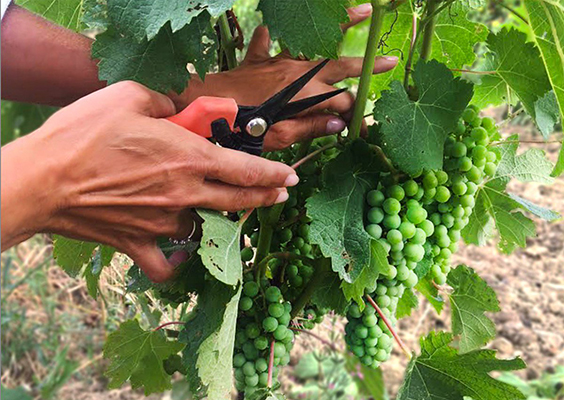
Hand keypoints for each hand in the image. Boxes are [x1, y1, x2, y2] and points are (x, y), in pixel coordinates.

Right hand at [1, 82, 298, 280]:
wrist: (42, 181)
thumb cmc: (84, 135)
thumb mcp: (128, 97)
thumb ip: (164, 101)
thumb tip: (177, 109)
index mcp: (188, 158)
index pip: (246, 169)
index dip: (274, 173)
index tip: (290, 177)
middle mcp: (184, 194)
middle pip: (238, 199)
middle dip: (265, 196)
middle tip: (279, 194)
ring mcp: (164, 223)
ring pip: (204, 226)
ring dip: (216, 218)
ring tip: (219, 209)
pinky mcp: (139, 244)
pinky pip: (167, 265)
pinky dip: (179, 264)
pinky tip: (184, 256)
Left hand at [173, 4, 397, 150]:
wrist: (209, 107)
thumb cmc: (243, 128)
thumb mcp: (281, 136)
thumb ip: (311, 126)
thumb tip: (340, 122)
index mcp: (307, 93)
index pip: (342, 99)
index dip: (356, 112)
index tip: (365, 124)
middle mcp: (298, 71)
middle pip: (339, 65)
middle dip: (366, 64)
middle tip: (389, 60)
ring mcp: (279, 61)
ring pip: (313, 43)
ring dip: (339, 26)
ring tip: (361, 9)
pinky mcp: (259, 59)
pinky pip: (268, 44)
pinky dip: (272, 37)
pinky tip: (272, 29)